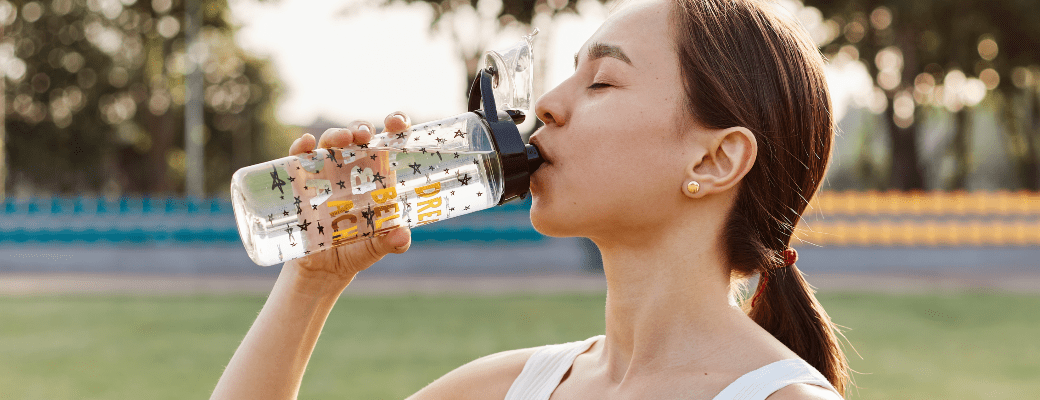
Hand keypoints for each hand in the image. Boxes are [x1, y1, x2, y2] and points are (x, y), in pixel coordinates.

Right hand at [284, 112, 414, 283]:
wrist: (323, 268)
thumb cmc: (356, 250)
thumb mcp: (377, 247)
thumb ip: (393, 241)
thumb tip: (402, 237)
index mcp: (377, 176)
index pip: (389, 142)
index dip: (395, 125)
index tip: (397, 122)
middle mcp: (353, 168)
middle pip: (358, 135)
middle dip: (361, 128)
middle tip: (365, 135)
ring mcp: (326, 172)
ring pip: (330, 142)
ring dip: (336, 134)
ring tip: (343, 139)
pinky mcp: (302, 182)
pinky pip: (299, 158)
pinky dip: (301, 147)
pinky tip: (305, 143)